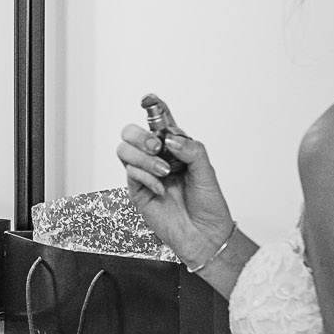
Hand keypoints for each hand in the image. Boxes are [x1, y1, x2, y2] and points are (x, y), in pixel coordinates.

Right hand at [114, 96, 235, 268]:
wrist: (204, 234)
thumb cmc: (208, 204)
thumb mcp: (206, 171)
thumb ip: (190, 148)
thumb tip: (169, 138)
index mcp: (175, 147)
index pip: (160, 121)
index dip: (152, 107)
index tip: (148, 99)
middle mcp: (157, 157)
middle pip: (132, 132)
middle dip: (141, 135)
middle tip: (156, 146)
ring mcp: (145, 173)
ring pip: (124, 150)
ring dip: (143, 157)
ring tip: (164, 171)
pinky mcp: (137, 190)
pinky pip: (131, 173)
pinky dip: (146, 177)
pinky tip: (161, 187)